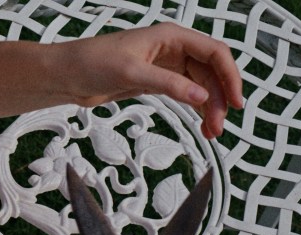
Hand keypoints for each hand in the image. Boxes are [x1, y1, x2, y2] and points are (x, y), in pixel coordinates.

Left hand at [59, 22, 243, 138]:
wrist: (64, 76)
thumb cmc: (90, 63)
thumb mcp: (130, 72)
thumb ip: (167, 83)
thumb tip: (201, 96)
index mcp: (170, 36)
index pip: (214, 52)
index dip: (230, 76)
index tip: (235, 101)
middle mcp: (171, 49)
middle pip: (210, 72)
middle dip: (218, 98)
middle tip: (219, 126)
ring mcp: (164, 66)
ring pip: (199, 85)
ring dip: (209, 107)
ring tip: (212, 132)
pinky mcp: (154, 82)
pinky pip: (184, 93)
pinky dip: (194, 108)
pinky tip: (201, 124)